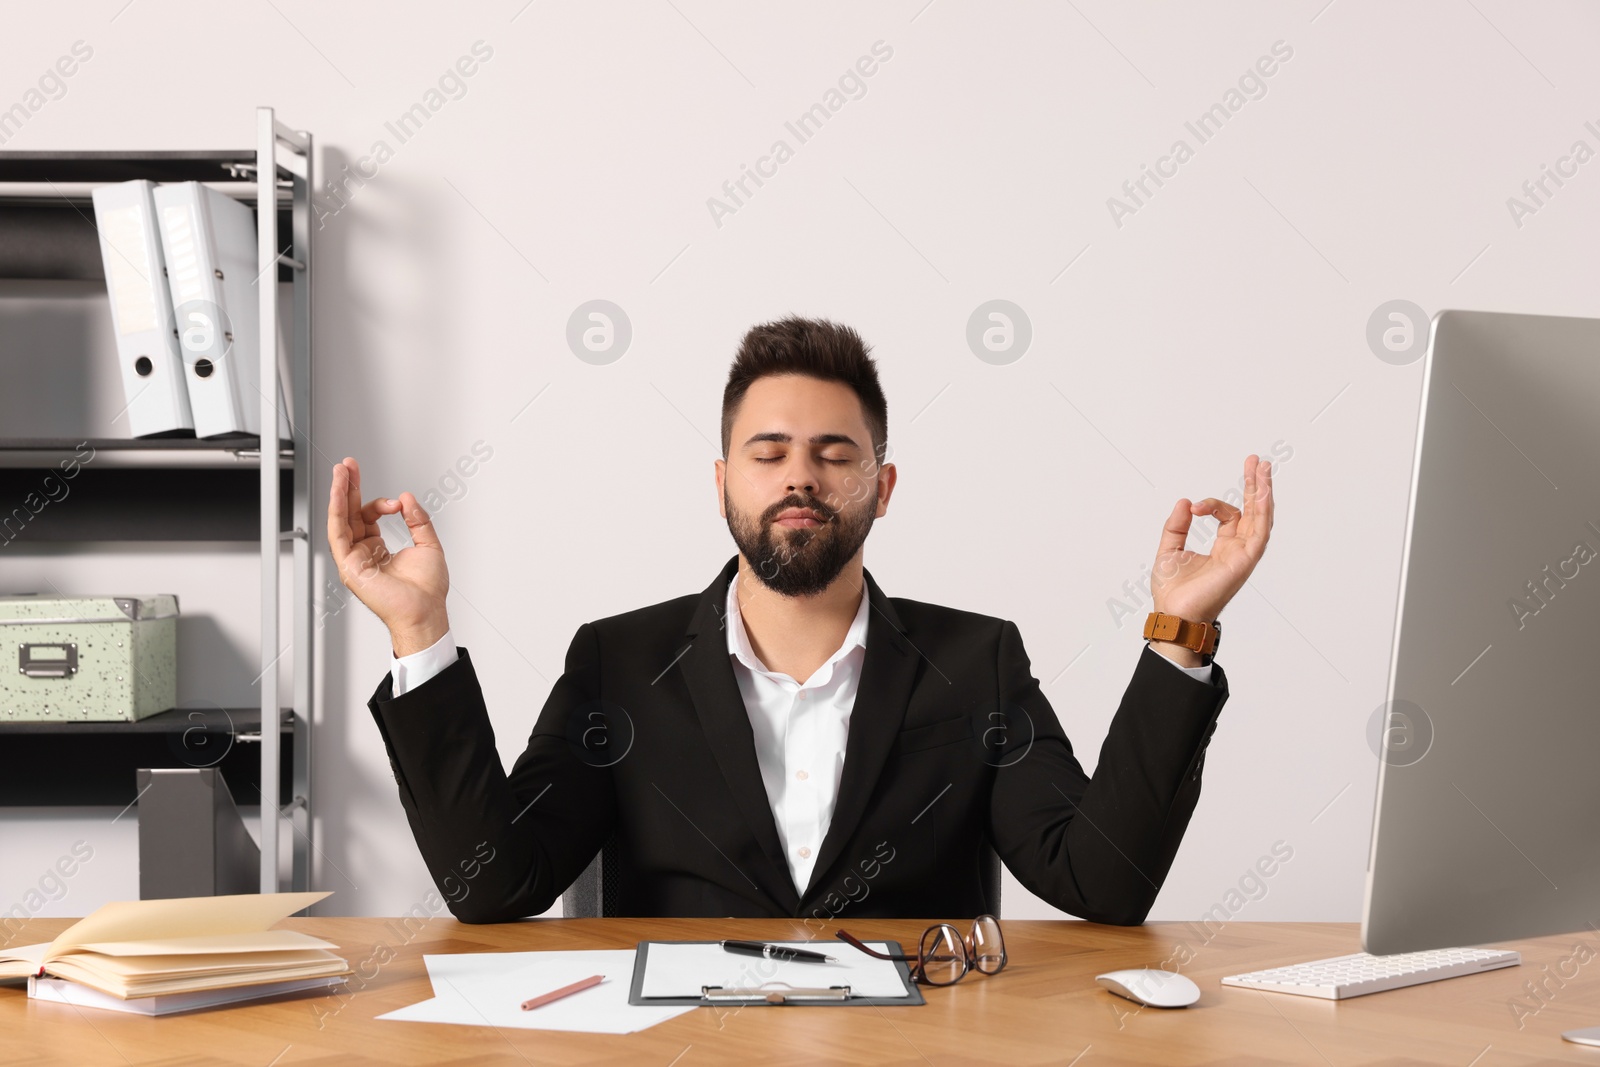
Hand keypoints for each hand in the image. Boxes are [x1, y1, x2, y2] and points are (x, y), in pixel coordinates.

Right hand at [326, 456, 450, 655]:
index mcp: (377, 549)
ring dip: (339, 493)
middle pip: (349, 513)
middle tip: (347, 464)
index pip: (367, 516)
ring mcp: (354, 559)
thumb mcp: (428, 545)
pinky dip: (336, 511)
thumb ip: (417, 520)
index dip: (379, 503)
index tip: (397, 502)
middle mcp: (362, 553)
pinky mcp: (349, 565)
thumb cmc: (427, 590)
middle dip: (348, 487)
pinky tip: (338, 493)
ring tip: (341, 471)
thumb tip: (408, 499)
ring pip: (340, 520)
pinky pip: (338, 534)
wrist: (425, 611)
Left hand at [1150, 453, 1274, 634]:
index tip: (1193, 506)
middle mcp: (1237, 550)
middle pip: (1253, 511)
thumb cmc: (1173, 591)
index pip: (1229, 515)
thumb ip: (1177, 526)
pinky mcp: (1244, 561)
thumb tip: (1185, 502)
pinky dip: (1262, 511)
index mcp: (1224, 547)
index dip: (1213, 504)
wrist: (1173, 613)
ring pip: (1260, 518)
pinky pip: (1259, 532)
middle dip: (1255, 485)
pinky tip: (1263, 492)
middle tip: (1256, 460)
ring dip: (1263, 492)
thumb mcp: (1169, 549)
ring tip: (1263, 467)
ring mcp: (1243, 555)